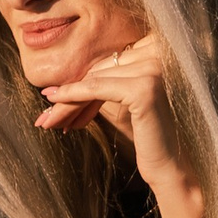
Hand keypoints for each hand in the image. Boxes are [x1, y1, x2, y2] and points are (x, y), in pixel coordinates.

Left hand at [36, 37, 195, 191]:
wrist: (171, 167)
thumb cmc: (147, 136)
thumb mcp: (123, 101)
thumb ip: (105, 81)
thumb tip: (65, 75)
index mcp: (158, 49)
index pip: (109, 63)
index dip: (81, 83)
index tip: (54, 98)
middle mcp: (160, 52)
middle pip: (101, 70)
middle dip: (71, 94)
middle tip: (46, 116)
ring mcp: (154, 68)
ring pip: (96, 79)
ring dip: (67, 101)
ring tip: (47, 120)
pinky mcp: (145, 88)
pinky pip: (97, 89)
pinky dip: (73, 96)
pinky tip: (55, 104)